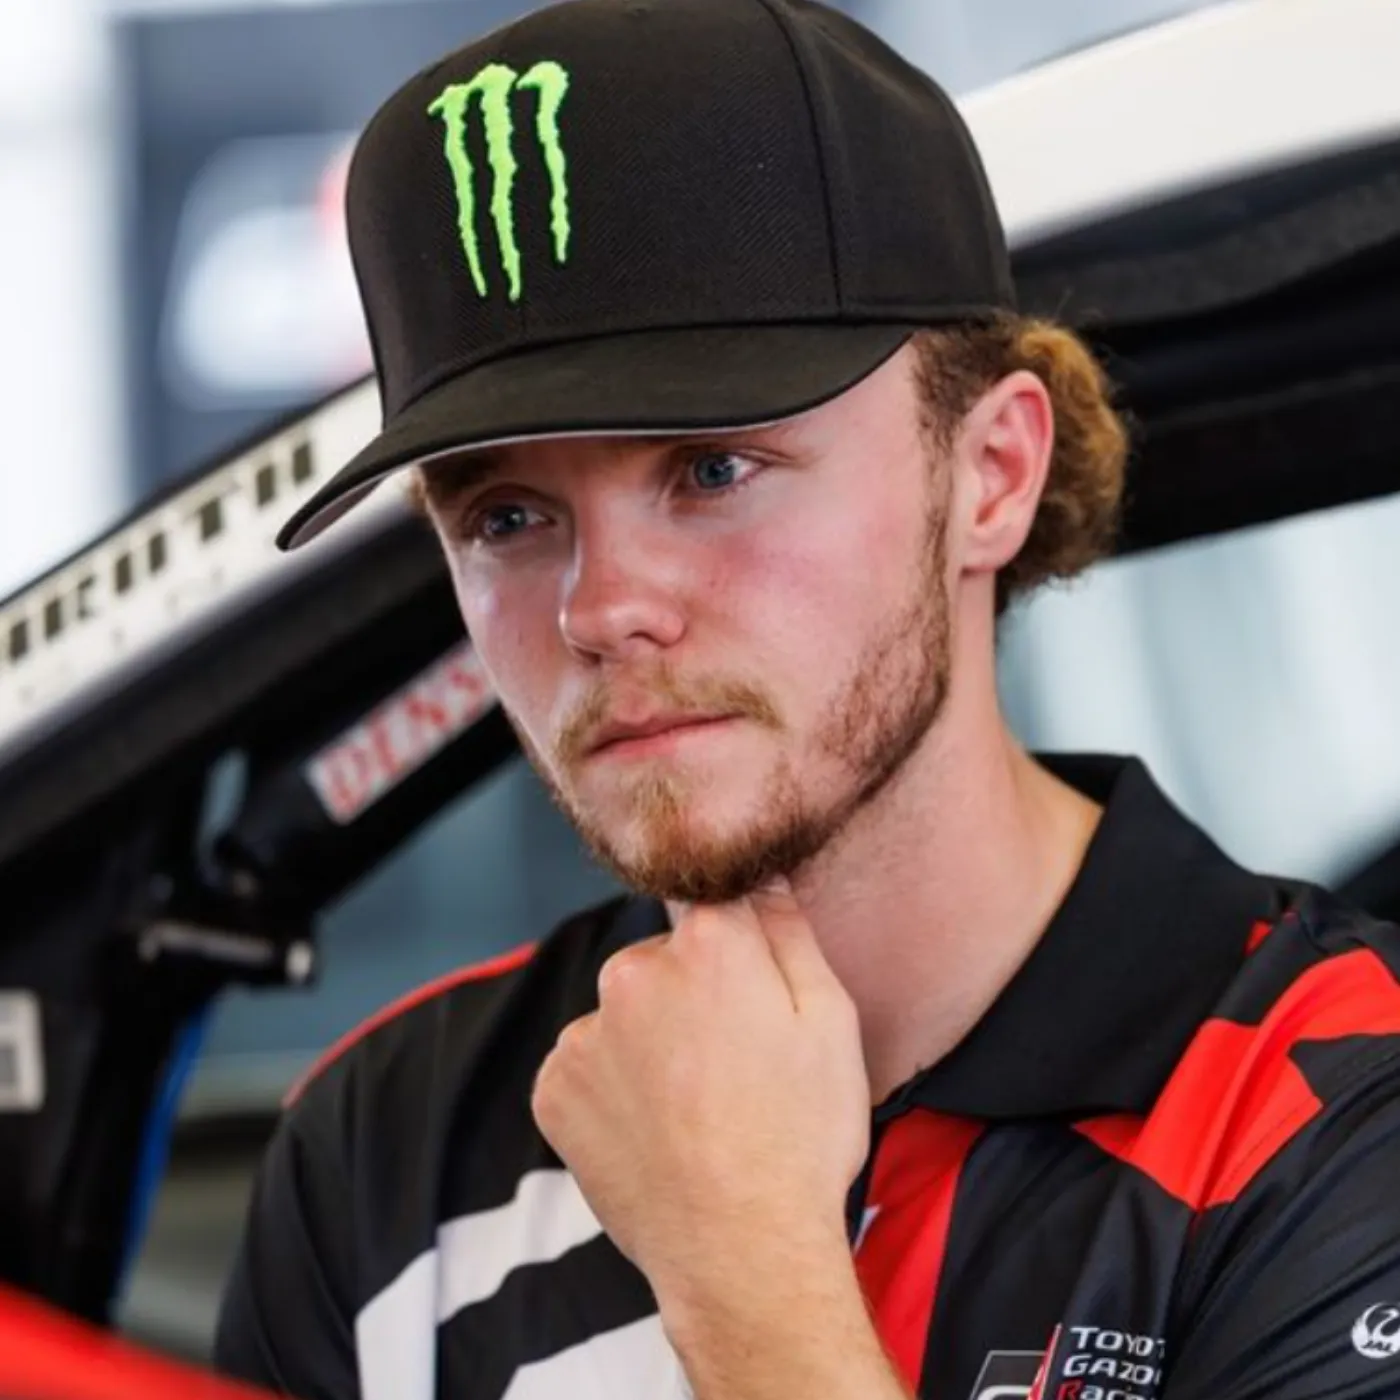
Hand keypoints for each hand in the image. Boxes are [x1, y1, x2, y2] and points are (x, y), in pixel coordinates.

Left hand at [530, 882, 870, 1320]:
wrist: (742, 1255)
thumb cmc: (800, 1138)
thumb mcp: (830, 1022)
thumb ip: (788, 932)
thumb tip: (760, 878)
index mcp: (707, 944)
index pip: (716, 907)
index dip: (740, 953)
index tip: (753, 1000)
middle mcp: (631, 972)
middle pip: (662, 961)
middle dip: (690, 996)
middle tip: (731, 1066)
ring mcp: (584, 1033)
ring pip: (622, 1016)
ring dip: (647, 1044)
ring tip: (693, 1110)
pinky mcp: (553, 1088)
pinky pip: (586, 1068)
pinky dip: (612, 1090)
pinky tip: (654, 1131)